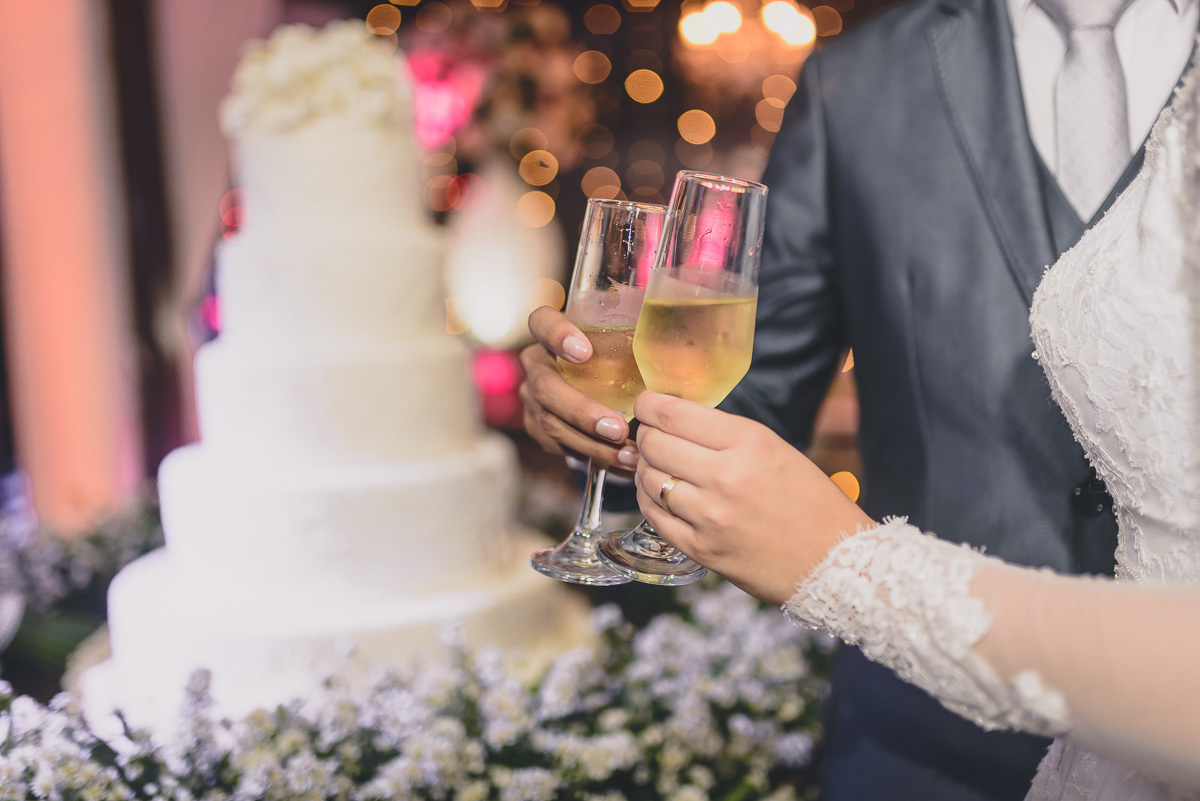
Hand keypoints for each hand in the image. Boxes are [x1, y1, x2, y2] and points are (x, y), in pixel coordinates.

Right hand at [519, 306, 639, 469]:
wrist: (600, 388)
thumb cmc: (619, 358)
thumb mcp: (626, 344)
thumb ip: (644, 341)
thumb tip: (686, 351)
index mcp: (553, 333)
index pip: (542, 322)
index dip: (557, 334)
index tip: (584, 352)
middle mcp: (538, 364)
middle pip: (546, 388)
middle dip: (583, 412)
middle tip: (617, 428)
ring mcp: (533, 398)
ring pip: (552, 424)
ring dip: (591, 442)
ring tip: (628, 454)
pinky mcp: (537, 426)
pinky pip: (559, 446)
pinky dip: (592, 454)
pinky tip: (620, 461)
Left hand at [632, 391, 874, 604]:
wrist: (833, 562)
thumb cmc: (811, 503)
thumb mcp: (775, 450)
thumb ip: (725, 435)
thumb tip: (676, 420)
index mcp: (749, 442)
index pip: (675, 414)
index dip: (649, 405)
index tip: (645, 405)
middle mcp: (726, 476)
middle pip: (655, 444)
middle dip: (645, 435)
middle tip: (650, 436)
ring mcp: (710, 516)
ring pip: (649, 479)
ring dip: (646, 469)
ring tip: (656, 466)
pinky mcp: (701, 549)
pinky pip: (654, 516)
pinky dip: (649, 500)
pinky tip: (659, 494)